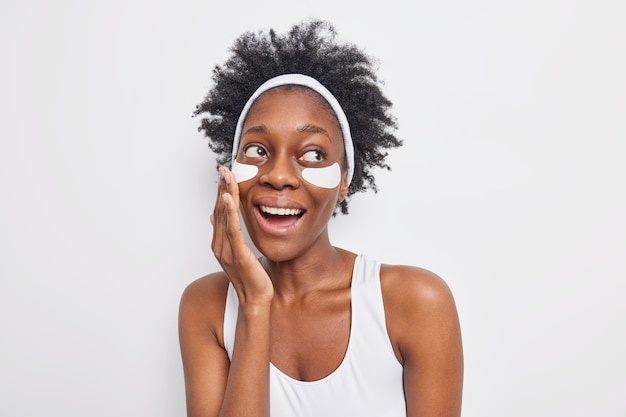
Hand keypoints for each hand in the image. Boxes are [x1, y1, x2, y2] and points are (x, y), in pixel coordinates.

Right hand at [211, 166, 273, 305]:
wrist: (256, 301)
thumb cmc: (251, 278)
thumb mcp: (238, 251)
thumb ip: (228, 234)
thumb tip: (215, 215)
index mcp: (220, 243)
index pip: (220, 212)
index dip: (221, 192)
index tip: (224, 175)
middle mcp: (220, 245)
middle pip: (219, 211)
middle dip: (221, 188)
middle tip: (223, 168)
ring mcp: (227, 250)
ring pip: (224, 217)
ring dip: (224, 195)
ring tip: (225, 177)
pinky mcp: (238, 255)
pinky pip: (232, 230)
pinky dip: (229, 213)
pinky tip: (229, 199)